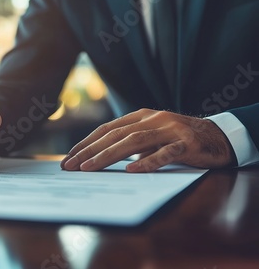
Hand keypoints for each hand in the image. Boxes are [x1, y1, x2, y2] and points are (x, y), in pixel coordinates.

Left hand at [61, 109, 233, 171]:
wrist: (219, 136)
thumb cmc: (179, 139)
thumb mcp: (152, 137)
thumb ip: (131, 144)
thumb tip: (100, 159)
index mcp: (142, 116)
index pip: (107, 129)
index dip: (86, 142)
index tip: (69, 156)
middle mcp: (154, 119)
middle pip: (115, 135)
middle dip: (89, 151)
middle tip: (71, 166)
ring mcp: (171, 130)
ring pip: (134, 141)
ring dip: (108, 155)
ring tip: (89, 168)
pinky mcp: (187, 144)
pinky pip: (165, 153)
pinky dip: (148, 161)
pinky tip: (131, 171)